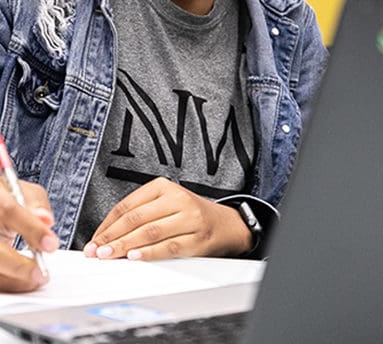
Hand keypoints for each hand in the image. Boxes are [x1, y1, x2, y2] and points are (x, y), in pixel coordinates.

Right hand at [0, 181, 58, 291]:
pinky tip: (21, 281)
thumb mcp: (22, 191)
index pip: (10, 212)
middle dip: (19, 265)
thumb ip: (35, 204)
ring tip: (35, 279)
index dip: (32, 230)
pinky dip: (8, 281)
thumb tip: (46, 220)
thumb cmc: (6, 198)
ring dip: (13, 280)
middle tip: (41, 274)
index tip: (52, 245)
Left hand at [83, 177, 252, 260]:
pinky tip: (136, 257)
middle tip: (96, 251)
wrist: (226, 223)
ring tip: (109, 256)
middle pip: (136, 219)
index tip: (94, 240)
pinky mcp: (197, 238)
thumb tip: (106, 237)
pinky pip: (169, 246)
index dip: (107, 224)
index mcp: (164, 187)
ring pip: (150, 232)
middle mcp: (177, 198)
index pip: (128, 205)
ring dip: (125, 246)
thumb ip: (140, 215)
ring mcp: (189, 218)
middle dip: (112, 237)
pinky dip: (150, 253)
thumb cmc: (189, 214)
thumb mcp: (166, 204)